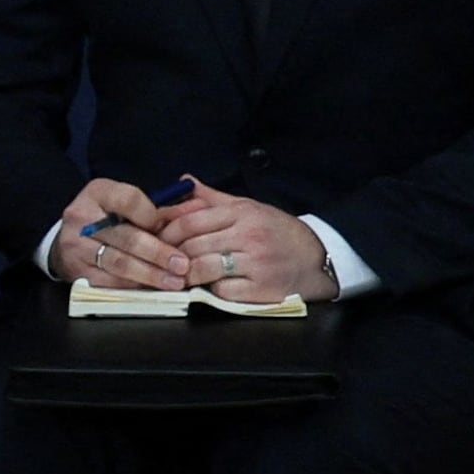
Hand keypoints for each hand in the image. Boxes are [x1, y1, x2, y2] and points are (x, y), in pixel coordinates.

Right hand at [55, 178, 198, 292]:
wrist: (69, 240)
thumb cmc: (108, 219)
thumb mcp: (129, 205)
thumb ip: (162, 208)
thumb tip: (199, 209)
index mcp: (97, 193)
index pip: (129, 200)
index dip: (154, 216)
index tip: (175, 230)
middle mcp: (81, 217)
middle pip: (126, 236)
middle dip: (158, 253)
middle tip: (183, 264)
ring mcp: (75, 246)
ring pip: (119, 262)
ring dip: (150, 274)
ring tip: (174, 281)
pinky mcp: (76, 271)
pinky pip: (109, 282)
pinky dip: (135, 287)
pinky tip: (154, 289)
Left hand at [153, 182, 331, 303]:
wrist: (319, 259)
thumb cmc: (279, 233)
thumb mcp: (249, 208)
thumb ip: (213, 198)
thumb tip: (184, 183)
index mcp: (242, 213)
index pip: (189, 222)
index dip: (165, 233)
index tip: (154, 240)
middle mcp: (249, 236)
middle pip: (192, 246)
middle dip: (171, 256)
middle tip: (160, 262)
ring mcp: (256, 263)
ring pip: (203, 268)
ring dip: (186, 274)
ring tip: (179, 275)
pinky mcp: (262, 289)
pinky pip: (222, 291)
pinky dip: (210, 290)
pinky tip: (209, 286)